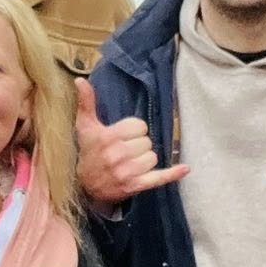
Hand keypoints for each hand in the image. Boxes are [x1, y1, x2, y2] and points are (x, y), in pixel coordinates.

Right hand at [75, 79, 188, 209]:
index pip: (139, 126)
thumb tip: (80, 80)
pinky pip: (158, 177)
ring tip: (131, 162)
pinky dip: (172, 174)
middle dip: (138, 145)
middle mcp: (117, 155)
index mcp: (107, 137)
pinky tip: (185, 168)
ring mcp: (126, 172)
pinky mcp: (134, 185)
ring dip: (145, 159)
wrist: (85, 186)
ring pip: (153, 157)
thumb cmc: (88, 152)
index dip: (133, 130)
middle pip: (147, 141)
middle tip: (125, 150)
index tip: (122, 136)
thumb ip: (86, 102)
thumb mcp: (85, 127)